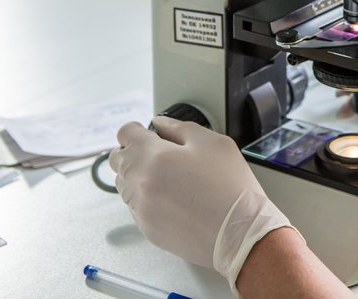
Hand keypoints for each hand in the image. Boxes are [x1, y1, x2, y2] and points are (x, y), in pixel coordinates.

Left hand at [109, 116, 298, 290]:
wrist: (239, 233)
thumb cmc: (231, 188)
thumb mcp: (214, 143)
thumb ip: (181, 128)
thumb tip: (161, 124)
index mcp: (153, 156)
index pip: (125, 133)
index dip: (138, 129)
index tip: (149, 133)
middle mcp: (139, 183)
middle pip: (117, 159)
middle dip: (134, 152)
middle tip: (161, 155)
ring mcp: (140, 208)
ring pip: (124, 184)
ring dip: (139, 176)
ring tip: (171, 179)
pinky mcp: (146, 228)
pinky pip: (135, 206)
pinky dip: (148, 198)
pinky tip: (174, 199)